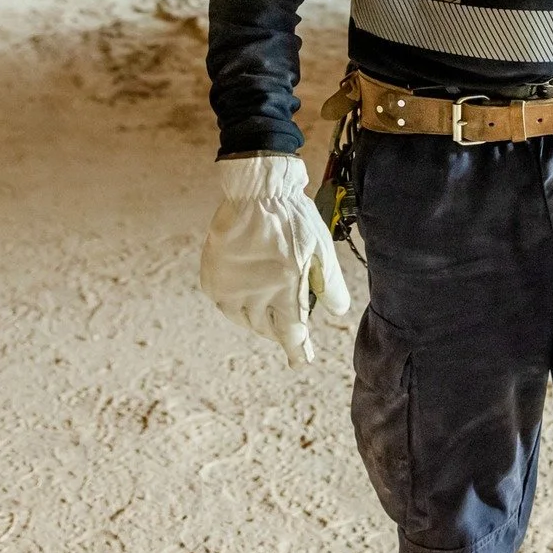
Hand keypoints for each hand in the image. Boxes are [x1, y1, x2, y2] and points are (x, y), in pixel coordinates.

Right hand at [199, 155, 351, 364]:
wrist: (256, 190)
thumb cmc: (293, 217)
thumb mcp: (321, 248)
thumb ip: (330, 284)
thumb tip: (339, 311)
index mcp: (284, 288)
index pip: (291, 332)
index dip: (296, 349)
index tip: (300, 362)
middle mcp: (254, 293)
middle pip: (267, 328)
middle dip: (280, 333)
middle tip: (289, 334)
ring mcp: (230, 287)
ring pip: (245, 320)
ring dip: (259, 322)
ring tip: (270, 317)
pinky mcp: (213, 278)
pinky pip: (225, 304)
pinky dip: (236, 307)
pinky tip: (245, 302)